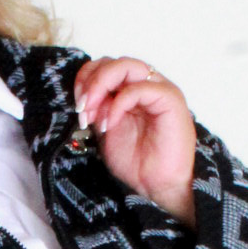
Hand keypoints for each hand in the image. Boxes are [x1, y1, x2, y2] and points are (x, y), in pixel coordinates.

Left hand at [74, 56, 196, 225]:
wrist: (156, 187)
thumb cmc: (136, 162)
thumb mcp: (105, 130)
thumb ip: (97, 109)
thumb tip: (85, 95)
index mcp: (131, 89)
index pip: (105, 66)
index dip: (86, 79)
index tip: (77, 105)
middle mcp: (147, 84)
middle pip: (114, 62)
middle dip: (91, 82)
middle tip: (81, 108)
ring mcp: (160, 89)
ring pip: (127, 65)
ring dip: (101, 86)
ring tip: (91, 113)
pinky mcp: (170, 99)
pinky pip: (140, 88)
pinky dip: (119, 103)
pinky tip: (109, 123)